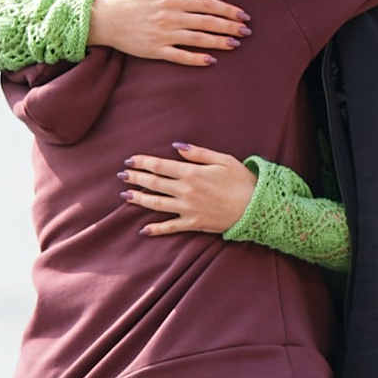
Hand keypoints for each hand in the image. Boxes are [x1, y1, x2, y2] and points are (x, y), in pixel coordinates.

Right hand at [89, 0, 249, 66]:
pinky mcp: (155, 50)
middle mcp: (171, 16)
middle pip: (207, 22)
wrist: (104, 18)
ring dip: (219, 42)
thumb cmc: (129, 0)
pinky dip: (196, 59)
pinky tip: (211, 60)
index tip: (242, 14)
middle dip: (230, 26)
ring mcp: (164, 34)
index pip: (207, 4)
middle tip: (247, 30)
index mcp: (172, 0)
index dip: (228, 10)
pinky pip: (180, 56)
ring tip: (236, 43)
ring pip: (198, 39)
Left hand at [121, 143, 259, 236]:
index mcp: (192, 173)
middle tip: (121, 175)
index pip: (160, 166)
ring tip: (125, 195)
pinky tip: (143, 230)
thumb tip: (176, 147)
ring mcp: (188, 209)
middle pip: (154, 183)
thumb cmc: (242, 181)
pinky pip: (170, 227)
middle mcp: (185, 191)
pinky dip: (156, 229)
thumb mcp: (222, 160)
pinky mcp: (193, 224)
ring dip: (139, 199)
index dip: (142, 162)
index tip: (130, 160)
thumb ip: (197, 153)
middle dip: (135, 178)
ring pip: (156, 204)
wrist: (256, 208)